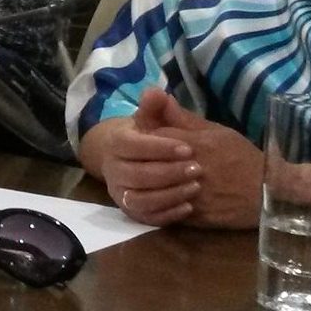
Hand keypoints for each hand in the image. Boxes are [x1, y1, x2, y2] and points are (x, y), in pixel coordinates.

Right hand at [85, 93, 201, 226]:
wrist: (133, 161)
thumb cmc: (149, 138)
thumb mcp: (154, 121)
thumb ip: (157, 109)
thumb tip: (155, 92)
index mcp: (116, 143)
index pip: (132, 146)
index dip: (159, 148)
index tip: (188, 148)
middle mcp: (112, 170)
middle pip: (137, 175)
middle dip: (169, 173)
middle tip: (198, 169)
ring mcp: (120, 193)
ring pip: (141, 199)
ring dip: (170, 194)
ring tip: (196, 187)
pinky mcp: (131, 212)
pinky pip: (147, 218)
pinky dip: (168, 214)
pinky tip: (190, 206)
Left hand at [143, 91, 264, 228]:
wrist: (268, 192)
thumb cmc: (242, 157)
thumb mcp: (216, 131)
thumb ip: (183, 118)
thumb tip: (157, 95)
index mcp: (193, 144)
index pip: (151, 136)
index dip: (142, 136)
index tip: (139, 137)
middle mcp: (189, 169)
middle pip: (148, 163)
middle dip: (139, 161)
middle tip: (134, 160)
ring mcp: (191, 195)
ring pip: (153, 190)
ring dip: (145, 185)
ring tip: (139, 181)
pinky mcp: (195, 217)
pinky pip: (166, 211)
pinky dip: (158, 205)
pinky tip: (155, 199)